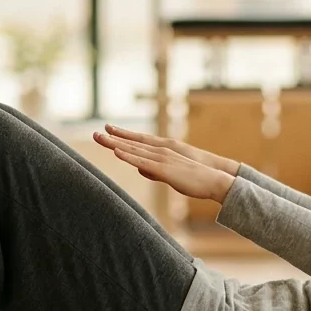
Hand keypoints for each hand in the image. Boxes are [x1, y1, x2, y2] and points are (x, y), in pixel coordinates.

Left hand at [99, 124, 239, 175]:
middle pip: (132, 143)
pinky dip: (128, 156)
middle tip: (96, 133)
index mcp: (163, 151)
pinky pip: (142, 162)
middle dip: (113, 138)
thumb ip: (155, 171)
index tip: (108, 130)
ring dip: (115, 144)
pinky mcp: (164, 169)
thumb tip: (141, 169)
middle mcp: (160, 150)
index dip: (122, 136)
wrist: (214, 180)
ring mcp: (162, 158)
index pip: (138, 142)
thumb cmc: (194, 179)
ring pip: (134, 150)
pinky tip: (116, 151)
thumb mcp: (170, 174)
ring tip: (100, 138)